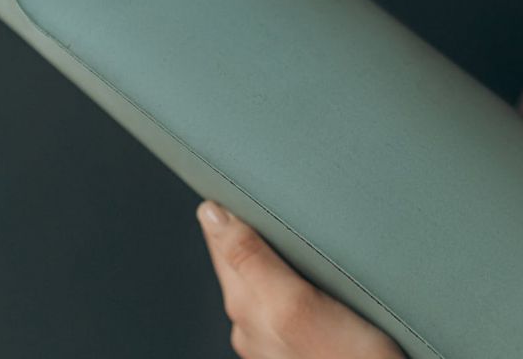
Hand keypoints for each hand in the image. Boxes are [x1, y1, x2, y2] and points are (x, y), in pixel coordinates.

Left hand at [197, 201, 404, 358]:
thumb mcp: (295, 303)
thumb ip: (251, 260)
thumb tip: (211, 216)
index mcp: (246, 306)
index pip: (221, 242)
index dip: (227, 209)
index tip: (235, 182)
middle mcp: (253, 322)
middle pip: (240, 259)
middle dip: (250, 227)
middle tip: (265, 194)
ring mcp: (276, 334)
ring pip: (265, 278)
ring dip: (273, 251)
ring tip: (289, 226)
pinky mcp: (302, 340)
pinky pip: (286, 297)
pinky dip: (293, 275)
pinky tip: (311, 270)